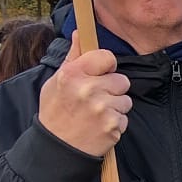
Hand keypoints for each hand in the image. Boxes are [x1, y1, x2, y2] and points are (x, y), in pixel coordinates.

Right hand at [37, 39, 130, 157]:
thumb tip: (80, 32)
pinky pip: (125, 117)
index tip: (100, 74)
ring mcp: (102, 109)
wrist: (57, 148)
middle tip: (95, 99)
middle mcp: (88, 90)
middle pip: (122, 80)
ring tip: (96, 114)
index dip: (106, 66)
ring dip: (115, 107)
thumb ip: (73, 57)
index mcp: (73, 75)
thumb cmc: (55, 112)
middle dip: (112, 89)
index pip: (107, 57)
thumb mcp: (56, 82)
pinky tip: (99, 126)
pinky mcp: (113, 126)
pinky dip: (115, 122)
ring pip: (126, 99)